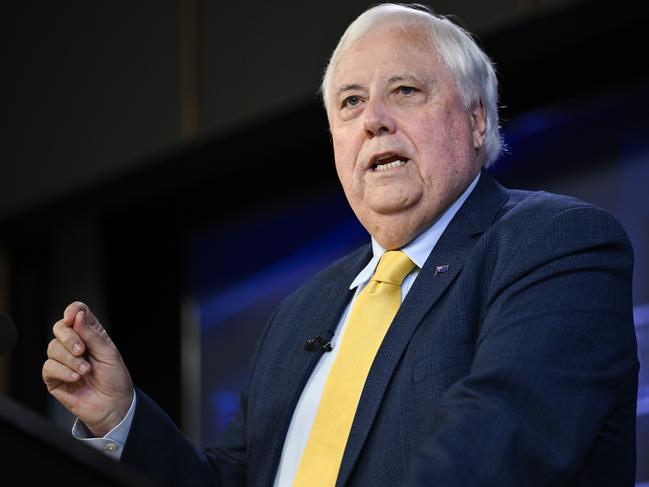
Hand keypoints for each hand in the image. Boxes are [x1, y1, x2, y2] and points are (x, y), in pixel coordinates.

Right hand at [42, 301, 133, 436]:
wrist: (113, 405)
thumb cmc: (114, 378)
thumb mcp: (108, 353)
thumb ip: (92, 334)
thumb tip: (78, 315)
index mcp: (90, 334)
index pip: (77, 314)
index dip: (73, 311)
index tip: (72, 317)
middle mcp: (75, 345)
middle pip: (60, 328)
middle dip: (69, 337)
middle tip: (82, 350)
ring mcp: (63, 361)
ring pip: (52, 348)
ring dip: (70, 359)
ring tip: (85, 370)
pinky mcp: (54, 378)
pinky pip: (49, 367)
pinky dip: (63, 371)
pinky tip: (75, 378)